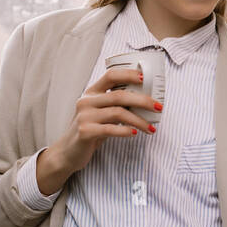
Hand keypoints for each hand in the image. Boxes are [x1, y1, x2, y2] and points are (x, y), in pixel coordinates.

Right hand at [35, 67, 161, 193]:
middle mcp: (87, 101)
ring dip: (139, 120)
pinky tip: (134, 133)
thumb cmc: (90, 130)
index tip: (145, 78)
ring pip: (118, 113)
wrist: (68, 152)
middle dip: (143, 100)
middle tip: (158, 107)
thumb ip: (116, 105)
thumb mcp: (101, 113)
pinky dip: (125, 131)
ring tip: (151, 128)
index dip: (128, 74)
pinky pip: (110, 129)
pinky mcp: (85, 132)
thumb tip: (146, 101)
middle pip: (119, 95)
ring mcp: (84, 116)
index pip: (111, 75)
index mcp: (92, 92)